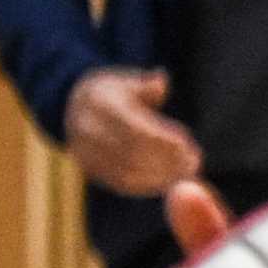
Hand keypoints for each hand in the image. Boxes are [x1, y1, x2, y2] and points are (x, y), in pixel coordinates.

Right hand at [63, 67, 202, 195]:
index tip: (186, 144)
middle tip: (194, 163)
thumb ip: (146, 86)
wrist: (74, 107)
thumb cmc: (113, 92)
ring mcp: (85, 152)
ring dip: (160, 176)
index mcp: (98, 103)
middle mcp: (87, 130)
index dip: (161, 139)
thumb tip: (160, 82)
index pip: (132, 127)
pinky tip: (169, 182)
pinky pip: (120, 184)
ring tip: (186, 174)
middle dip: (165, 160)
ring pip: (126, 172)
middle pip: (131, 152)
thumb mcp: (127, 81)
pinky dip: (148, 186)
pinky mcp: (90, 169)